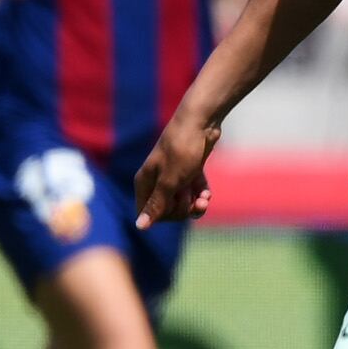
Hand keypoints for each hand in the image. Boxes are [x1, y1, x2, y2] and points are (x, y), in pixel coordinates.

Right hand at [129, 109, 220, 228]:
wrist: (202, 122)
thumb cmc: (182, 150)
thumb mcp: (170, 181)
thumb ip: (156, 204)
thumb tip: (140, 226)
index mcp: (144, 182)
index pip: (148, 213)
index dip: (163, 216)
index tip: (175, 206)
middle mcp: (156, 180)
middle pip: (166, 210)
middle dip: (181, 209)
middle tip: (190, 197)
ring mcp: (174, 176)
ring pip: (183, 202)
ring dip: (194, 204)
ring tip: (204, 199)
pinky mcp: (190, 171)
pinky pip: (194, 192)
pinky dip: (201, 194)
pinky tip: (207, 193)